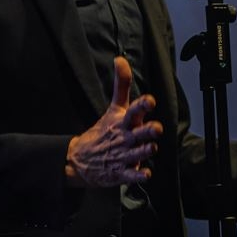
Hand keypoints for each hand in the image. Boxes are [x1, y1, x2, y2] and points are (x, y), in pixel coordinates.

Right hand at [66, 56, 162, 187]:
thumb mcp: (113, 108)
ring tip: (152, 147)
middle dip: (147, 131)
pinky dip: (137, 176)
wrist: (80, 159)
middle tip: (156, 128)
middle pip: (138, 133)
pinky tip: (145, 175)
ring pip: (137, 154)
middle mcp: (124, 138)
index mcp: (123, 122)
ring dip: (144, 151)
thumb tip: (120, 60)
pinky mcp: (121, 172)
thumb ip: (121, 85)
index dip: (142, 106)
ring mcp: (122, 156)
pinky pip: (131, 175)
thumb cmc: (102, 131)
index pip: (133, 110)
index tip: (150, 100)